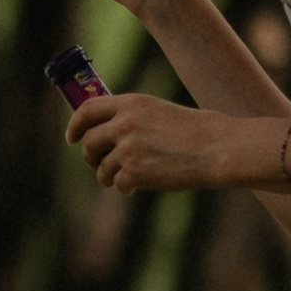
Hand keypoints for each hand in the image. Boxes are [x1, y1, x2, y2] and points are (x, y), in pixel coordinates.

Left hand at [69, 91, 243, 194]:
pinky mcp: (134, 172)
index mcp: (131, 103)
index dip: (75, 125)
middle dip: (92, 156)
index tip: (72, 137)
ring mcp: (127, 148)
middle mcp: (124, 123)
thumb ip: (133, 117)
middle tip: (100, 164)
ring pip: (102, 167)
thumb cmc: (198, 131)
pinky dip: (126, 187)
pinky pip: (118, 183)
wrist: (218, 149)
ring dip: (109, 176)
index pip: (87, 109)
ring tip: (126, 178)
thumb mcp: (160, 111)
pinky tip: (138, 186)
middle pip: (89, 142)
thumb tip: (108, 131)